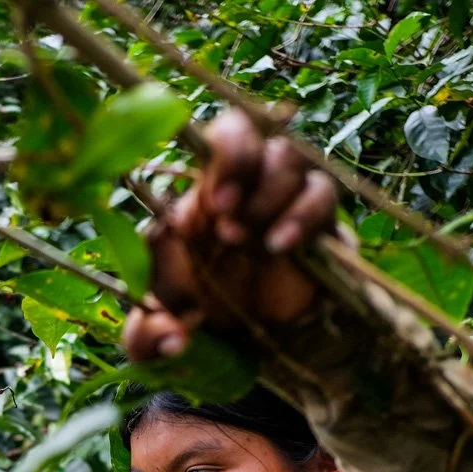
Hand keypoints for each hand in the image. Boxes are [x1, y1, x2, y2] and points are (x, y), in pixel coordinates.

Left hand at [123, 110, 338, 362]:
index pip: (212, 137)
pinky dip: (304, 215)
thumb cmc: (197, 321)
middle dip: (239, 162)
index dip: (219, 155)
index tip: (214, 205)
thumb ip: (149, 339)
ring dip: (270, 193)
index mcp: (197, 194)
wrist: (253, 344)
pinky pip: (323, 193)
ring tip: (253, 242)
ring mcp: (282, 199)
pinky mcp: (319, 223)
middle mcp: (241, 186)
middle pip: (249, 127)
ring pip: (291, 155)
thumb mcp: (159, 337)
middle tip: (226, 218)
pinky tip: (280, 246)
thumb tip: (172, 340)